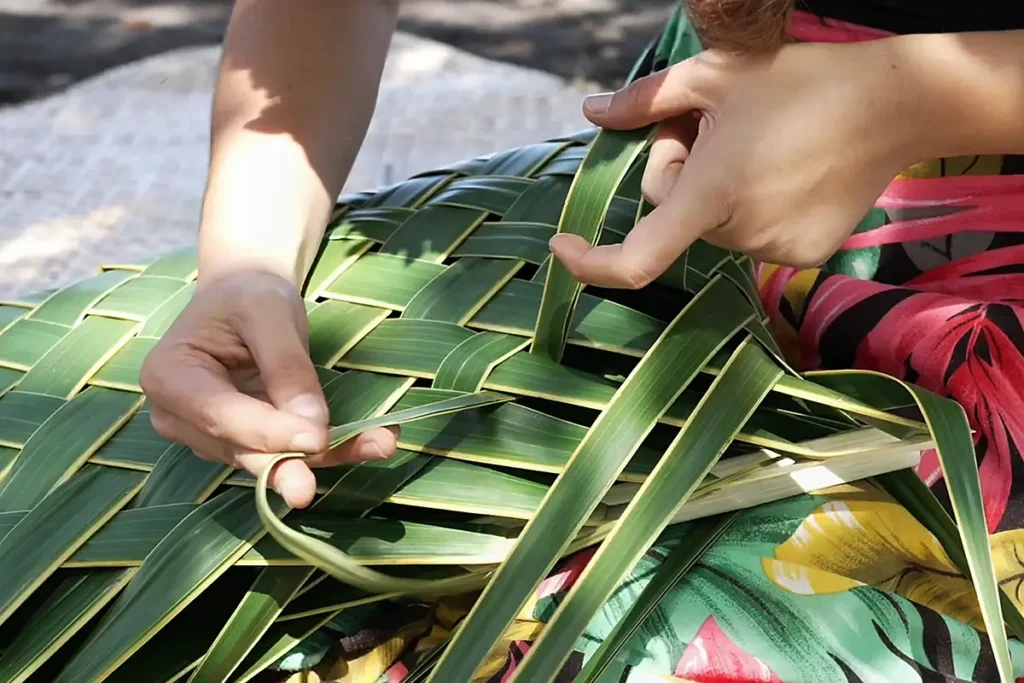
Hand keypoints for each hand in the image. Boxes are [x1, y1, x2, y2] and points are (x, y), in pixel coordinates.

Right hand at [139, 270, 397, 508]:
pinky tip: (376, 442)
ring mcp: (213, 437)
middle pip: (242, 448)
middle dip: (291, 465)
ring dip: (329, 455)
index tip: (313, 440)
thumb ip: (286, 366)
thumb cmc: (248, 296)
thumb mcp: (268, 313)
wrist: (247, 294)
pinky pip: (291, 453)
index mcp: (170, 377)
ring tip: (380, 444)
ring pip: (272, 458)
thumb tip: (311, 425)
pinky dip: (335, 449)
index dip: (267, 432)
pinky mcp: (248, 444)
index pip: (220, 415)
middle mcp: (181, 418)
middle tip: (314, 490)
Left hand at [551, 38, 919, 286]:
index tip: (563, 249)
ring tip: (760, 144)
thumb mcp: (713, 76)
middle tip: (717, 127)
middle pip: (675, 214)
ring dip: (717, 191)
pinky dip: (752, 207)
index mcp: (712, 194)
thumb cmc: (799, 79)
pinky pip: (751, 235)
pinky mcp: (805, 255)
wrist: (896, 101)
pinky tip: (786, 169)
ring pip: (713, 226)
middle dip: (681, 173)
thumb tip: (591, 112)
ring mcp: (777, 250)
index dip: (592, 264)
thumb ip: (644, 100)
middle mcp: (742, 233)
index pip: (639, 257)